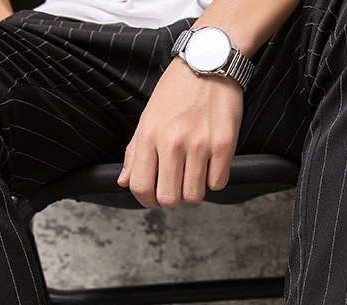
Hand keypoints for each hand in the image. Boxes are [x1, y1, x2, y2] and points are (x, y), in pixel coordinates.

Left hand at [118, 59, 243, 207]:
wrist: (209, 62)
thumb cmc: (177, 90)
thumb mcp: (148, 117)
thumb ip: (134, 152)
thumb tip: (123, 180)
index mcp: (150, 135)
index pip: (139, 186)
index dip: (146, 200)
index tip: (153, 197)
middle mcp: (173, 141)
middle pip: (169, 198)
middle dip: (172, 198)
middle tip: (177, 184)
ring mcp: (200, 144)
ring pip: (194, 195)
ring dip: (194, 189)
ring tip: (194, 171)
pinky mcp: (224, 144)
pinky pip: (218, 183)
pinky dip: (215, 178)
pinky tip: (211, 163)